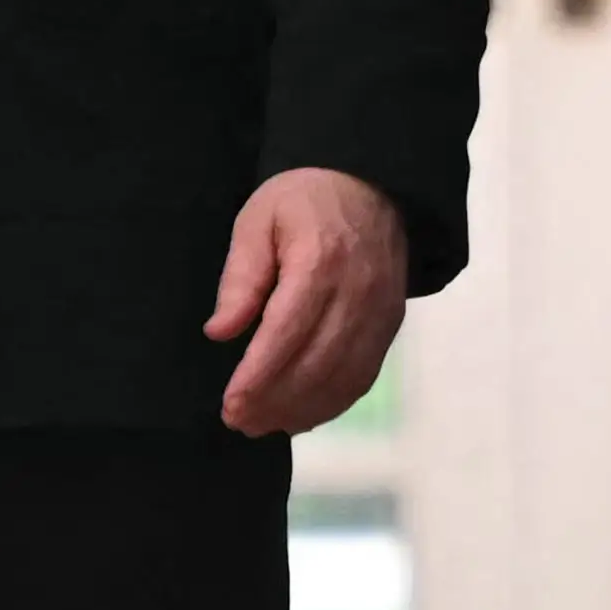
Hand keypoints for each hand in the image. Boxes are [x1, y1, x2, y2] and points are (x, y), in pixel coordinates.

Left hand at [207, 166, 412, 437]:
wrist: (372, 184)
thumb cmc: (304, 200)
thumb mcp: (258, 221)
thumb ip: (241, 278)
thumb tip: (220, 332)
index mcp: (320, 260)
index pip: (287, 332)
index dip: (258, 376)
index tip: (231, 404)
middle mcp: (357, 291)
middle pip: (316, 363)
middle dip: (275, 401)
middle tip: (238, 421)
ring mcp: (380, 312)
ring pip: (342, 378)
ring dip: (302, 410)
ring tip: (264, 425)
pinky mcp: (390, 324)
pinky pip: (363, 375)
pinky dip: (332, 403)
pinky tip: (302, 415)